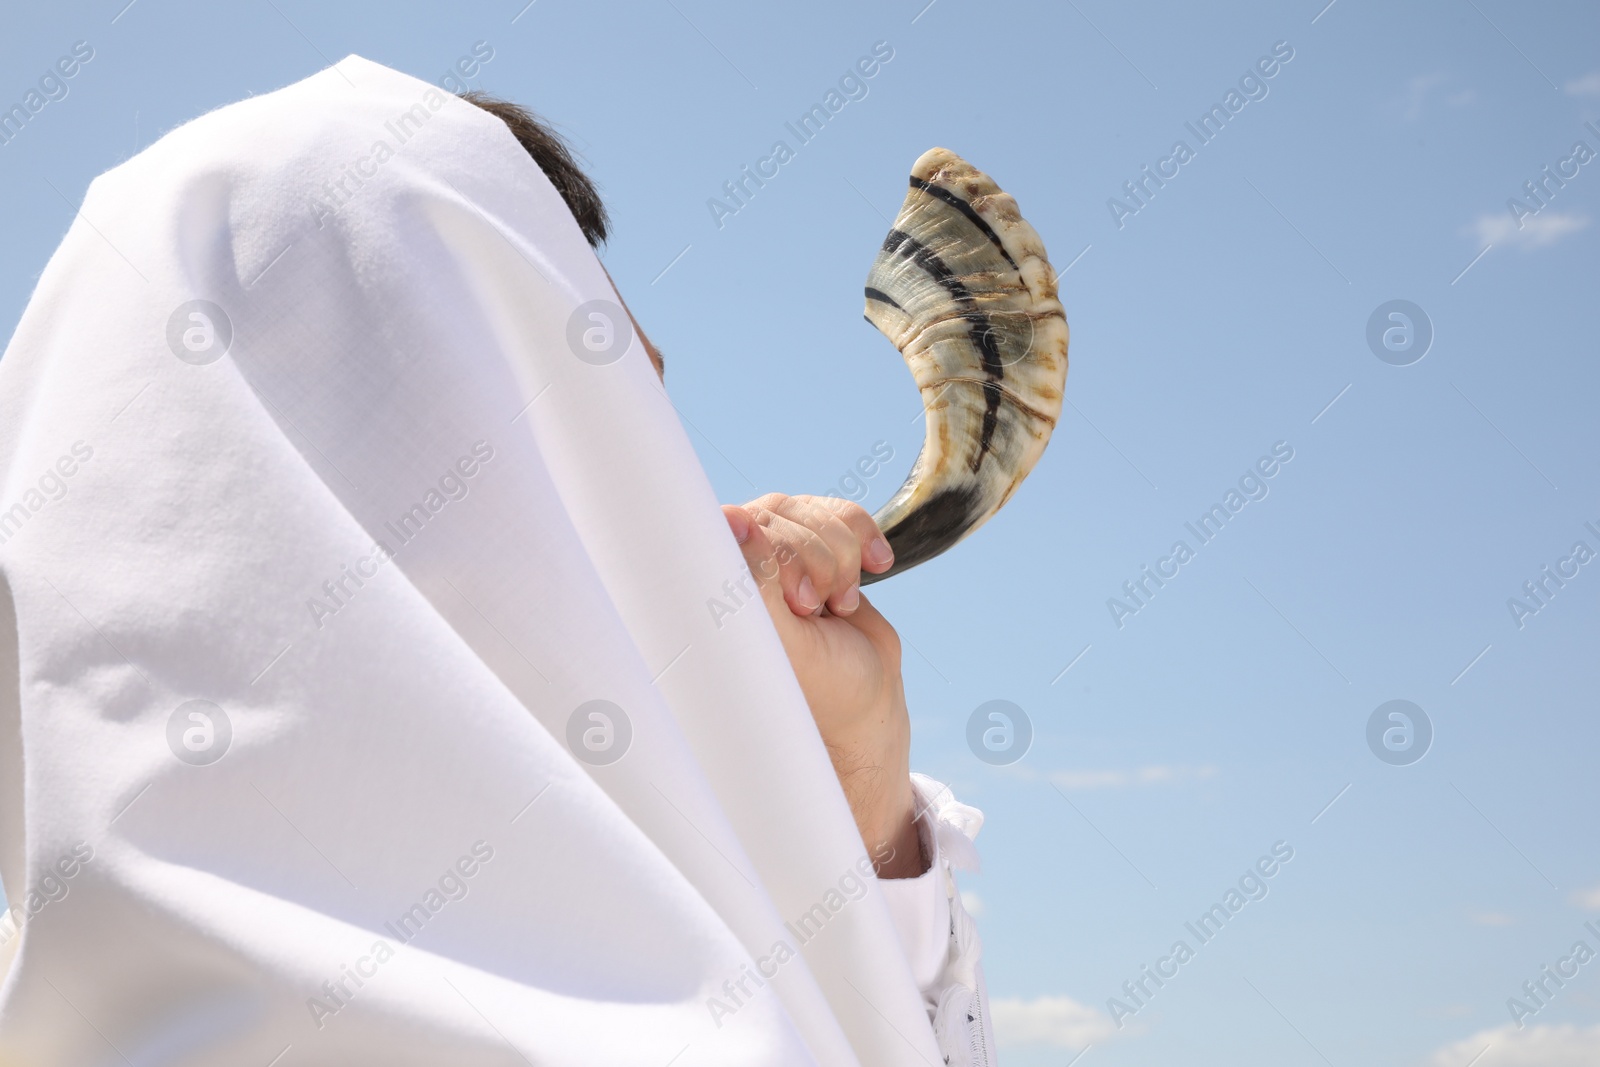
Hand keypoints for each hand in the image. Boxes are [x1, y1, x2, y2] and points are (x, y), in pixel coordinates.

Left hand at [722, 494, 923, 878]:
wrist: (867, 700)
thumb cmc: (817, 687)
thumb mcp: (783, 641)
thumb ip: (756, 580)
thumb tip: (732, 516)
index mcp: (716, 588)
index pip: (736, 527)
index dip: (778, 556)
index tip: (797, 603)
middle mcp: (742, 563)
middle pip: (784, 516)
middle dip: (817, 564)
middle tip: (814, 613)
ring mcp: (782, 550)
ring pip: (817, 514)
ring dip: (842, 560)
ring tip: (837, 607)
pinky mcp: (821, 545)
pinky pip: (846, 515)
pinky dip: (866, 542)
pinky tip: (873, 568)